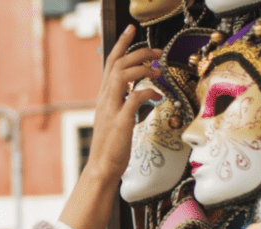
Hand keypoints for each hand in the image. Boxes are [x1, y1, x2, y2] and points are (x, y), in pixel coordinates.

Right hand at [88, 25, 163, 181]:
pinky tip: (157, 94)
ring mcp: (111, 109)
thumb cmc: (112, 144)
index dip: (122, 44)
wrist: (102, 167)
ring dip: (142, 69)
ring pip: (123, 75)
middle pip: (117, 64)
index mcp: (104, 96)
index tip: (132, 30)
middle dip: (138, 52)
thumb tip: (142, 89)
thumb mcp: (116, 117)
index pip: (110, 62)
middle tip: (157, 50)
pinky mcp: (121, 121)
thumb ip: (125, 101)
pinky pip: (134, 97)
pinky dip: (148, 91)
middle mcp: (105, 99)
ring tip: (158, 71)